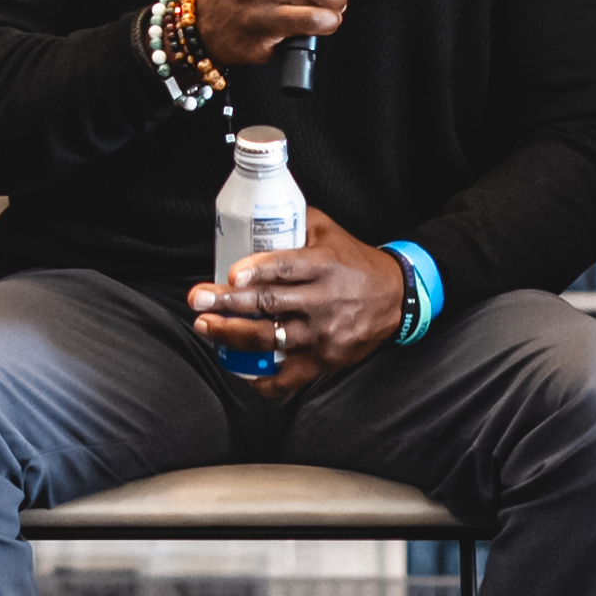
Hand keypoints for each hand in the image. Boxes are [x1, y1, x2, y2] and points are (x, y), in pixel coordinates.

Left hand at [191, 208, 411, 395]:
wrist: (397, 299)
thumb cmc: (356, 264)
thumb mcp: (331, 233)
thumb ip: (295, 222)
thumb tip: (255, 215)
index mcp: (323, 266)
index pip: (286, 268)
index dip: (256, 271)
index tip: (230, 276)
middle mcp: (322, 301)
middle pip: (269, 305)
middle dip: (228, 304)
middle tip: (199, 299)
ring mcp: (322, 334)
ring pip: (271, 339)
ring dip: (232, 335)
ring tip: (206, 326)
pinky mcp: (325, 360)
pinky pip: (289, 378)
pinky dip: (263, 380)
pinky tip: (243, 372)